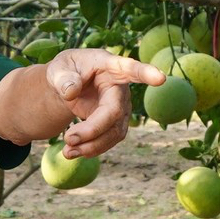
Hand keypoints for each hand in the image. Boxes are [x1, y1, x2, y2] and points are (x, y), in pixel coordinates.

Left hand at [47, 50, 165, 158]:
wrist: (68, 85)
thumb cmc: (66, 71)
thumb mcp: (58, 68)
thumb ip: (63, 78)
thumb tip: (71, 92)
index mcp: (108, 66)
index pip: (129, 68)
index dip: (145, 73)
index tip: (160, 78)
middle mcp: (120, 87)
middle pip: (114, 111)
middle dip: (93, 129)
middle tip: (68, 139)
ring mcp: (121, 106)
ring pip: (115, 131)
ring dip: (91, 145)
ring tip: (67, 152)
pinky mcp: (117, 123)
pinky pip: (109, 140)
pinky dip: (91, 149)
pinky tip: (74, 152)